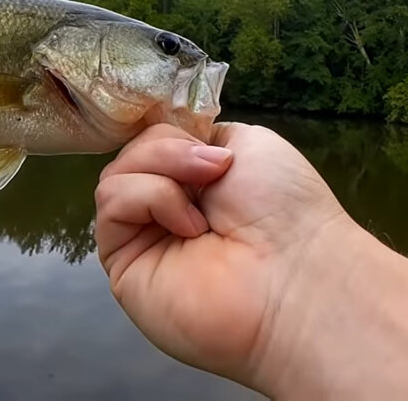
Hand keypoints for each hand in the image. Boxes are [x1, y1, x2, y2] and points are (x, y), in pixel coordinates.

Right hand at [94, 122, 353, 391]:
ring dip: (160, 170)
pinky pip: (112, 205)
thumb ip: (195, 137)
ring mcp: (142, 236)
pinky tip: (189, 227)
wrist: (296, 276)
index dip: (169, 132)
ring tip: (202, 207)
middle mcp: (165, 208)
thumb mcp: (247, 144)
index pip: (152, 138)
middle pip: (131, 153)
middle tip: (215, 171)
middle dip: (169, 149)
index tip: (204, 140)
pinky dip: (148, 198)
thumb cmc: (286, 210)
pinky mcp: (122, 263)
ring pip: (115, 175)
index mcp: (195, 180)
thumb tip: (166, 148)